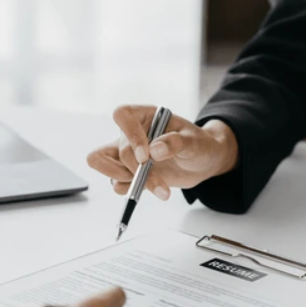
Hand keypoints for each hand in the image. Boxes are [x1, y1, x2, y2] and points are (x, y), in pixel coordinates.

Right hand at [87, 105, 238, 199]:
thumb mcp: (194, 141)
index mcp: (146, 116)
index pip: (123, 115)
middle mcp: (132, 134)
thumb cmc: (199, 145)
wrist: (202, 163)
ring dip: (128, 181)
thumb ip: (176, 142)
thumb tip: (155, 150)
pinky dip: (131, 191)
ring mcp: (128, 154)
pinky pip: (116, 183)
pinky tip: (155, 190)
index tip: (145, 156)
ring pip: (103, 164)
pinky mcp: (130, 173)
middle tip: (155, 179)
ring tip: (158, 188)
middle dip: (135, 170)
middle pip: (117, 150)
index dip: (130, 135)